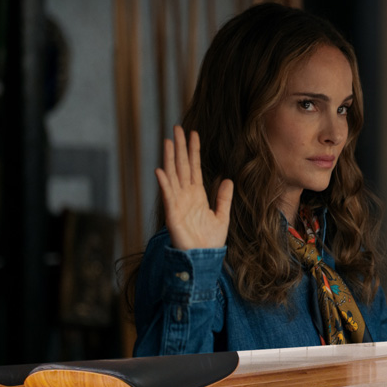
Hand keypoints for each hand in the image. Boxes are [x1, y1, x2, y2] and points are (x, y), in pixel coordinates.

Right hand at [155, 125, 233, 250]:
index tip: (193, 133)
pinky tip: (160, 170)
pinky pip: (167, 195)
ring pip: (173, 175)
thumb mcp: (222, 215)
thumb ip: (223, 197)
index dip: (193, 151)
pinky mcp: (172, 214)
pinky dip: (164, 183)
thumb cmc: (210, 240)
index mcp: (197, 194)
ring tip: (168, 141)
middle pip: (181, 166)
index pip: (194, 167)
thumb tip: (226, 178)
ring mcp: (177, 203)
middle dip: (179, 147)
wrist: (202, 259)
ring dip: (170, 159)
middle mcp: (186, 195)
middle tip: (177, 128)